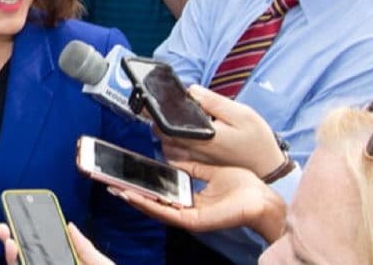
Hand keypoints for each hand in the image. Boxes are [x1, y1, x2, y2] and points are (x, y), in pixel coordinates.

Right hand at [0, 222, 114, 264]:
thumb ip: (84, 248)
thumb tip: (69, 226)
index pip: (41, 251)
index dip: (28, 237)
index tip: (18, 221)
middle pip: (26, 260)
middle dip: (11, 243)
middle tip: (3, 228)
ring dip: (11, 257)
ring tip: (10, 242)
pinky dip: (18, 264)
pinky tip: (18, 257)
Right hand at [111, 160, 286, 242]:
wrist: (261, 197)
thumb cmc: (243, 185)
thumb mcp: (210, 169)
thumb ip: (190, 165)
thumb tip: (172, 154)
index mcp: (189, 198)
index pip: (160, 192)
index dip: (142, 184)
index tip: (125, 174)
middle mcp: (185, 208)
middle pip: (153, 201)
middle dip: (131, 192)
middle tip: (111, 181)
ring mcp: (188, 216)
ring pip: (154, 208)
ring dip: (134, 199)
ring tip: (116, 188)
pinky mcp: (192, 220)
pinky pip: (166, 212)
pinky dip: (148, 204)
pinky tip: (135, 196)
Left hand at [154, 85, 285, 177]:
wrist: (266, 167)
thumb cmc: (256, 141)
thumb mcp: (242, 114)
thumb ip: (214, 103)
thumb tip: (192, 91)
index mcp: (201, 137)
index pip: (166, 124)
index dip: (154, 110)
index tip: (148, 98)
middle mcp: (193, 150)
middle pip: (160, 133)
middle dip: (155, 117)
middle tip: (155, 103)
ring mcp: (193, 158)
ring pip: (164, 142)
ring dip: (161, 128)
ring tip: (165, 114)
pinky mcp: (196, 162)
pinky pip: (173, 151)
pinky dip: (169, 139)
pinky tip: (176, 129)